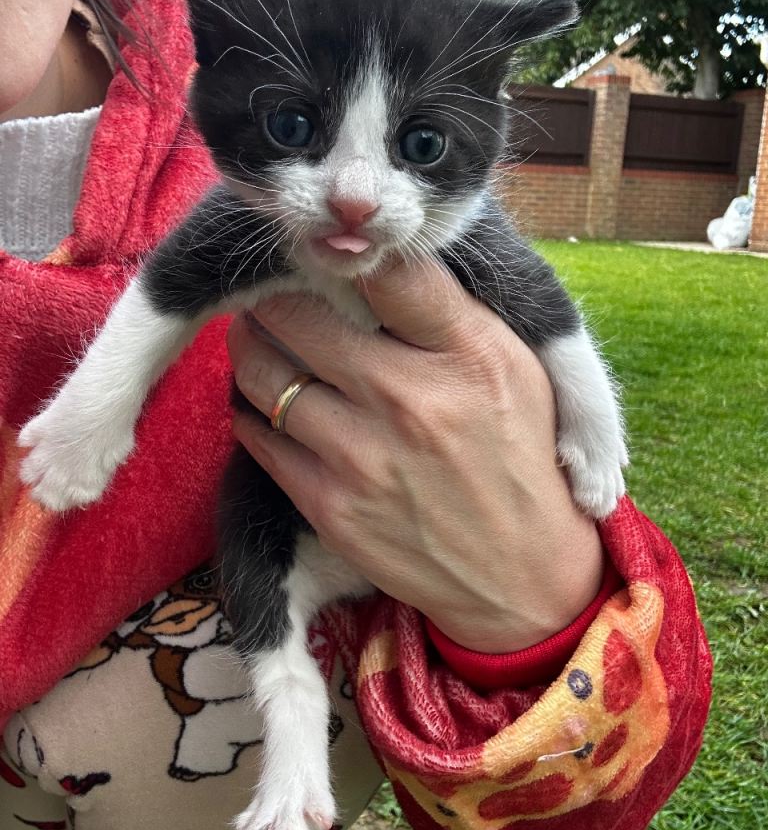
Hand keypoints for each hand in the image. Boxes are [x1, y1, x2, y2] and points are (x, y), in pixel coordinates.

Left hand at [226, 260, 603, 652]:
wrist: (521, 575)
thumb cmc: (519, 456)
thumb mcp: (515, 368)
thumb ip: (451, 312)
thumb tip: (379, 260)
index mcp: (465, 354)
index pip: (387, 272)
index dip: (348, 253)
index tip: (330, 254)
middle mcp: (408, 400)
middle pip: (299, 315)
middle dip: (275, 294)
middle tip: (273, 291)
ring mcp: (361, 457)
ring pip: (262, 373)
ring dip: (250, 345)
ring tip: (258, 336)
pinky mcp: (328, 507)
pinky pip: (258, 436)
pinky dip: (254, 408)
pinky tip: (271, 401)